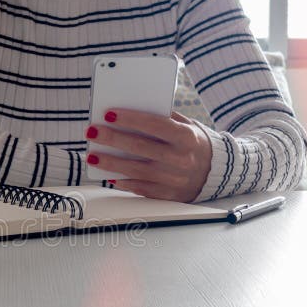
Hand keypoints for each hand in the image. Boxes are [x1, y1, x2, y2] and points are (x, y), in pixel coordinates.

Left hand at [86, 109, 211, 202]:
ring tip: (92, 155)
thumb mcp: (186, 126)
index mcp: (186, 137)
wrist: (215, 172)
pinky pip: (140, 188)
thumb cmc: (192, 143)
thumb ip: (162, 118)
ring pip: (135, 170)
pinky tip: (108, 174)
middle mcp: (180, 159)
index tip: (108, 113)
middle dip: (112, 138)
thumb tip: (128, 111)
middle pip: (140, 148)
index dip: (130, 119)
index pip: (154, 125)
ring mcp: (173, 180)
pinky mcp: (167, 195)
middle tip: (91, 131)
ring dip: (110, 163)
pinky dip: (122, 181)